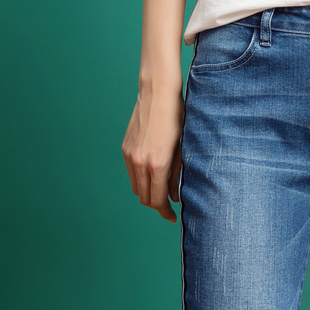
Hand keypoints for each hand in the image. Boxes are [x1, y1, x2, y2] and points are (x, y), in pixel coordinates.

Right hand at [122, 85, 184, 222]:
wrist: (157, 92)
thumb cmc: (176, 117)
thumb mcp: (183, 147)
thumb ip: (178, 175)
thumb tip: (174, 196)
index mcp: (157, 164)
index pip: (157, 200)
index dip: (165, 212)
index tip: (172, 216)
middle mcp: (140, 162)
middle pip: (145, 198)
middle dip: (157, 205)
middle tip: (169, 205)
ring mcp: (130, 155)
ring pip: (136, 187)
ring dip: (148, 192)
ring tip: (161, 189)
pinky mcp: (125, 148)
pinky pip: (131, 172)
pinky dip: (140, 178)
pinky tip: (152, 173)